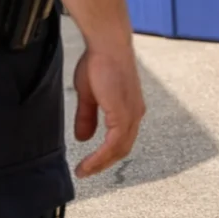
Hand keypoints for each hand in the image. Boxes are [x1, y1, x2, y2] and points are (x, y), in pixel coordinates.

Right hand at [72, 42, 145, 177]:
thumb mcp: (89, 95)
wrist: (107, 45)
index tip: (88, 164)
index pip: (121, 140)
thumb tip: (83, 138)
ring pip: (119, 149)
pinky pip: (114, 143)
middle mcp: (135, 114)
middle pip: (122, 149)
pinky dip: (101, 156)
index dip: (105, 154)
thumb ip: (87, 117)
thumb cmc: (98, 63)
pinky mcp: (124, 113)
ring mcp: (132, 114)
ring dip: (100, 163)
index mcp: (129, 109)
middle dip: (103, 163)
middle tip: (85, 172)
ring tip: (83, 171)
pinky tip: (88, 163)